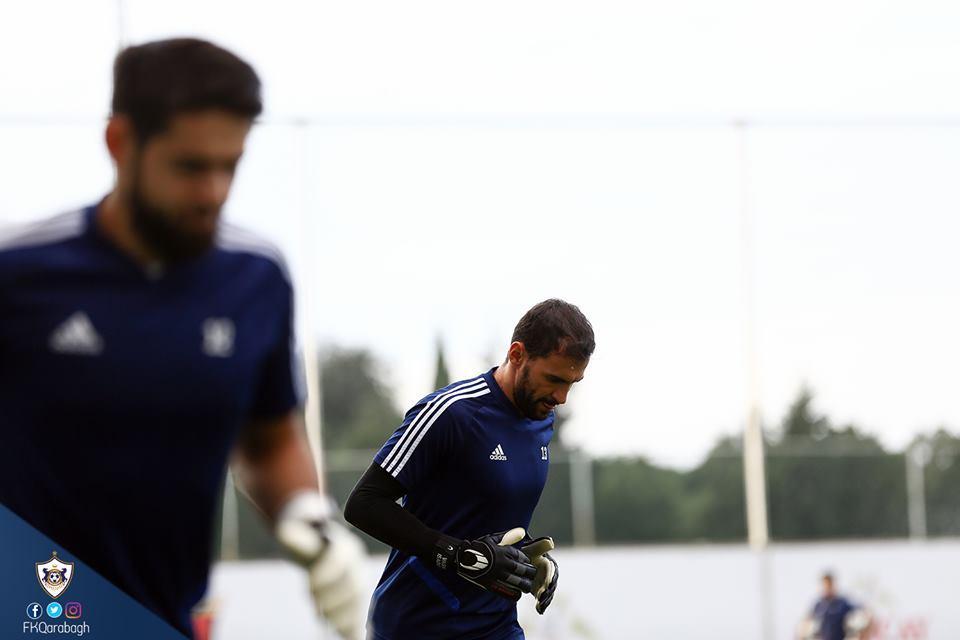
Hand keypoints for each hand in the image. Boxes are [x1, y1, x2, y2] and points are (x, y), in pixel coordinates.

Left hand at [276, 493, 365, 639]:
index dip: (326, 573)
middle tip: (316, 606)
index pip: (340, 559)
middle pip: (352, 585)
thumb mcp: (295, 533)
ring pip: (357, 603)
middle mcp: (356, 565)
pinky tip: (348, 637)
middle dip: (334, 599)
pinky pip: (358, 616)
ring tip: (325, 621)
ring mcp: (358, 583)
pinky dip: (354, 629)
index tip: (309, 584)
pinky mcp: (354, 600)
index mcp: (344, 545)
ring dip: (342, 616)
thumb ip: (291, 534)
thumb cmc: (304, 540)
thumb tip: (283, 532)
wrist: (318, 546)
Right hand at [434, 527, 535, 600]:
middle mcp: (502, 563)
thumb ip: (508, 536)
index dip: (527, 560)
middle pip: (523, 570)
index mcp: (503, 551)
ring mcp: (497, 575)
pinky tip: (517, 595)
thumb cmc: (478, 547)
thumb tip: (522, 531)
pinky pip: (506, 591)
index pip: (521, 557)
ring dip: (524, 584)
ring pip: (517, 582)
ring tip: (527, 586)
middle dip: (530, 572)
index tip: (528, 562)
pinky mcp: (491, 584)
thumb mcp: (492, 538)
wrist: (462, 557)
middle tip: (532, 574)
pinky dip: (513, 594)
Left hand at [521, 536, 557, 613]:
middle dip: (548, 592)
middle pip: (551, 585)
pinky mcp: (541, 590)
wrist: (524, 558)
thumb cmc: (529, 551)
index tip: (547, 585)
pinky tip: (539, 611)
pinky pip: (543, 598)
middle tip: (542, 598)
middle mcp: (550, 575)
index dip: (550, 579)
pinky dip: (542, 605)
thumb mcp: (533, 547)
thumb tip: (550, 542)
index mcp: (550, 564)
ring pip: (548, 593)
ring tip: (540, 606)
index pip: (552, 572)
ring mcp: (546, 584)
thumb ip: (540, 545)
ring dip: (545, 600)